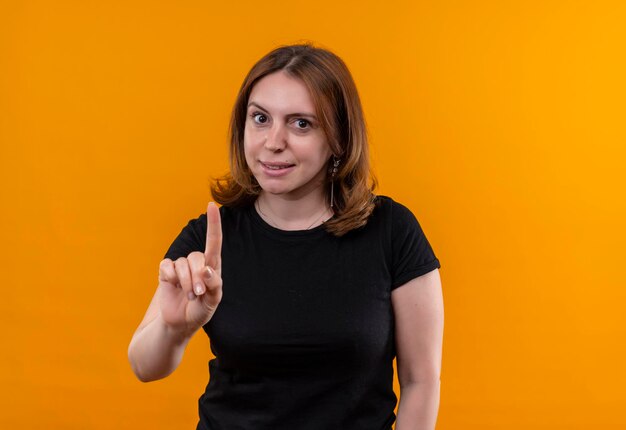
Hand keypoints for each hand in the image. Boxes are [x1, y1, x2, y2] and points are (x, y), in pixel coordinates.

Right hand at [157, 202, 222, 334]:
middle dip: (197, 278)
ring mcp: (180, 267)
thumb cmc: (199, 312)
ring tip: (188, 296)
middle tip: (197, 295)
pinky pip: (167, 267)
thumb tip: (207, 269)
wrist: (178, 324)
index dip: (213, 224)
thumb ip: (214, 284)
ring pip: (182, 264)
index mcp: (212, 267)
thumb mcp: (212, 301)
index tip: (212, 206)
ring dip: (185, 283)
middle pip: (197, 257)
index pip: (214, 242)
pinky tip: (172, 287)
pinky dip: (171, 278)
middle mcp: (196, 263)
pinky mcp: (166, 272)